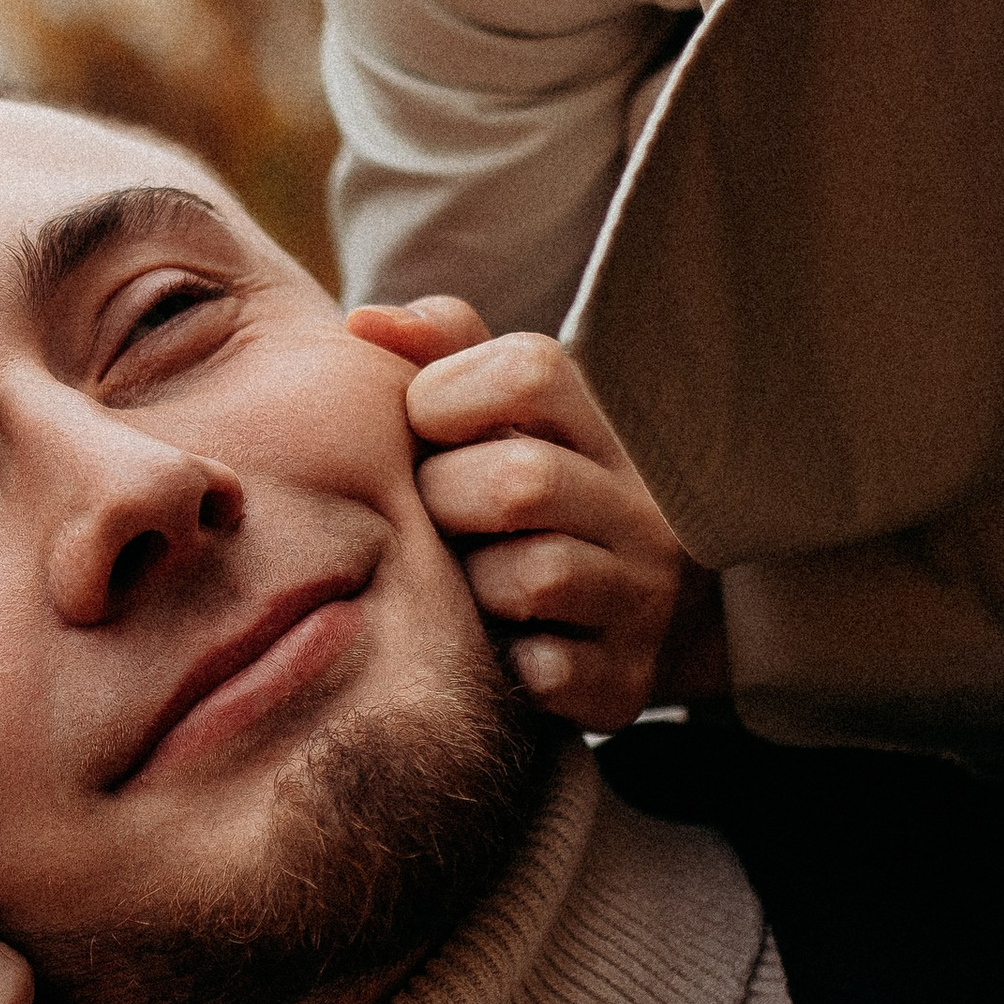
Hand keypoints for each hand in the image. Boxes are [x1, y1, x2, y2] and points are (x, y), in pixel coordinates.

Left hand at [348, 298, 682, 728]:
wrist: (605, 632)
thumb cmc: (508, 510)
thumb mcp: (485, 425)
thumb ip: (434, 355)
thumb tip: (362, 322)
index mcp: (599, 432)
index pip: (532, 369)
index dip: (449, 395)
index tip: (425, 429)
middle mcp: (637, 509)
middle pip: (522, 480)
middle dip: (448, 502)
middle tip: (438, 522)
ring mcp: (642, 597)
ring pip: (534, 576)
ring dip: (474, 591)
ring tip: (471, 591)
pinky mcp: (629, 682)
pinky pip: (547, 671)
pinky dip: (507, 666)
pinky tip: (502, 655)